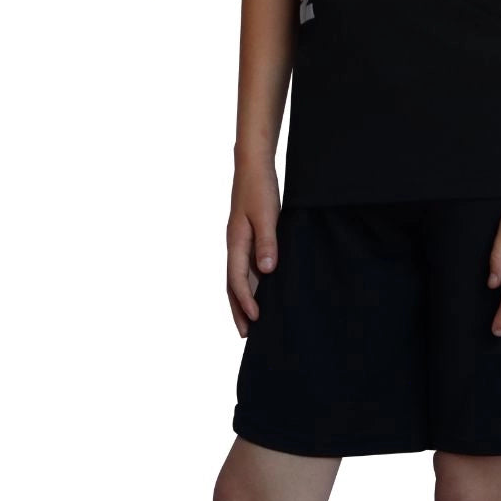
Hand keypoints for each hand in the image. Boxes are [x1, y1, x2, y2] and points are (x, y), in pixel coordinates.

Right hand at [226, 161, 280, 336]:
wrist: (253, 166)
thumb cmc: (259, 188)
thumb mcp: (267, 214)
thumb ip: (267, 242)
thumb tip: (267, 271)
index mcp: (235, 241)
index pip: (237, 279)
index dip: (246, 300)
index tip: (256, 319)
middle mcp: (234, 246)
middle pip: (232, 285)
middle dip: (237, 309)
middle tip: (245, 334)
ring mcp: (240, 243)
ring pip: (238, 278)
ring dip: (243, 300)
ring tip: (251, 322)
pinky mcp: (248, 239)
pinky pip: (246, 268)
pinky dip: (251, 285)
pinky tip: (262, 293)